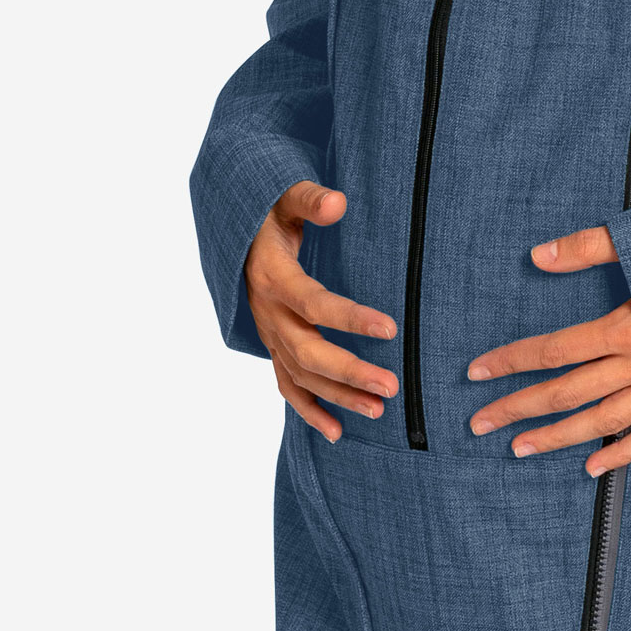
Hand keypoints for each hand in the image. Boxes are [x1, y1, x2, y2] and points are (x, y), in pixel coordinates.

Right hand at [244, 181, 397, 442]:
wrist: (238, 237)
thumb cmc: (270, 215)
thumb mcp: (284, 198)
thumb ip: (310, 200)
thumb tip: (338, 202)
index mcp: (274, 277)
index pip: (315, 303)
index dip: (350, 318)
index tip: (390, 329)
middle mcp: (269, 313)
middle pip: (308, 352)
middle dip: (350, 372)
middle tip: (392, 386)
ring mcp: (270, 335)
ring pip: (301, 376)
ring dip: (339, 396)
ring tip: (380, 410)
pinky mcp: (273, 348)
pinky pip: (287, 387)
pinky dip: (309, 412)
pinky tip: (337, 432)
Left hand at [467, 225, 630, 476]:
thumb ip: (593, 245)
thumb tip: (538, 253)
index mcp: (629, 326)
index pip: (554, 349)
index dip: (511, 360)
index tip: (475, 371)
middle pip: (567, 392)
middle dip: (519, 408)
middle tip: (477, 424)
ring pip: (601, 422)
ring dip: (556, 438)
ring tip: (518, 448)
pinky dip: (620, 453)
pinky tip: (591, 467)